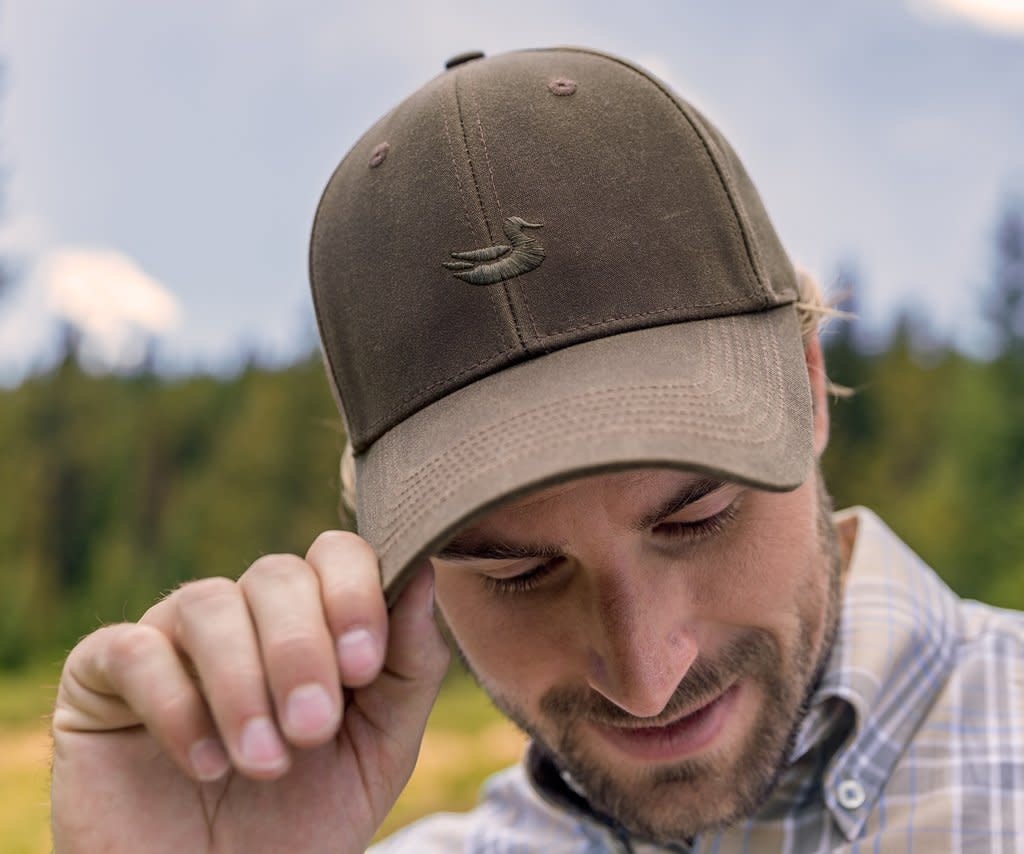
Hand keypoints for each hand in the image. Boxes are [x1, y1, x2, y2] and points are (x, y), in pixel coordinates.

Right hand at [50, 531, 448, 852]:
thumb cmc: (303, 822)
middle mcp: (244, 616)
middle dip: (301, 651)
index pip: (336, 554)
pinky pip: (133, 649)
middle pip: (275, 573)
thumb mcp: (379, 751)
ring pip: (208, 603)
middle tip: (312, 732)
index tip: (364, 666)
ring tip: (263, 764)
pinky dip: (175, 704)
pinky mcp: (101, 675)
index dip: (353, 594)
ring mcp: (171, 638)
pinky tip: (202, 766)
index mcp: (312, 621)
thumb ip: (409, 667)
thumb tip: (425, 575)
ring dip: (243, 685)